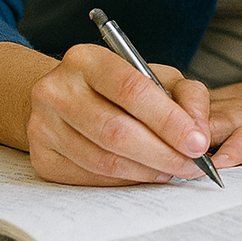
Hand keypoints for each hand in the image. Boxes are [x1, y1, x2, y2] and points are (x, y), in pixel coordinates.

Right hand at [24, 43, 212, 185]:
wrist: (65, 97)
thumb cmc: (119, 86)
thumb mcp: (156, 76)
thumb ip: (186, 96)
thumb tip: (200, 132)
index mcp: (86, 59)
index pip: (132, 91)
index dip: (169, 121)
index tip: (198, 143)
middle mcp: (56, 90)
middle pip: (116, 131)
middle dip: (163, 153)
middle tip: (192, 165)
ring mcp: (42, 126)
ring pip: (104, 160)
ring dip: (147, 171)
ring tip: (174, 170)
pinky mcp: (41, 158)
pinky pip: (90, 178)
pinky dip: (125, 181)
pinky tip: (146, 174)